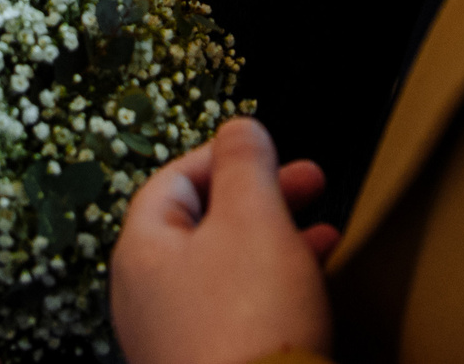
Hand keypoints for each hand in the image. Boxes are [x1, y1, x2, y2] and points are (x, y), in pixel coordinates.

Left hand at [112, 116, 337, 363]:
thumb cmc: (247, 326)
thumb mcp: (252, 217)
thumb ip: (244, 162)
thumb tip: (239, 127)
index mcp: (142, 251)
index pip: (175, 178)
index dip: (226, 154)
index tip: (269, 148)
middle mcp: (147, 296)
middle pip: (203, 224)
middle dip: (261, 197)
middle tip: (308, 183)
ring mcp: (175, 337)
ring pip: (226, 268)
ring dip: (275, 241)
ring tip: (321, 233)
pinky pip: (239, 311)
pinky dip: (273, 288)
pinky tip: (309, 288)